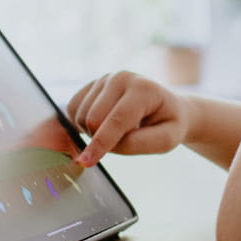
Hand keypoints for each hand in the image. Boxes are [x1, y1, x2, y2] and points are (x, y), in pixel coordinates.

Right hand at [66, 71, 191, 166]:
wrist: (166, 108)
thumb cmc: (168, 125)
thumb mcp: (166, 140)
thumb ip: (138, 144)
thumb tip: (105, 146)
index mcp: (143, 89)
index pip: (117, 120)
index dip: (101, 143)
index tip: (85, 162)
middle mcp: (121, 78)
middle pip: (93, 119)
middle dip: (100, 139)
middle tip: (123, 140)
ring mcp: (104, 79)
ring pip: (80, 115)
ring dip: (92, 132)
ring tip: (117, 130)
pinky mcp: (92, 85)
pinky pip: (72, 110)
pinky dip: (81, 124)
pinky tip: (102, 125)